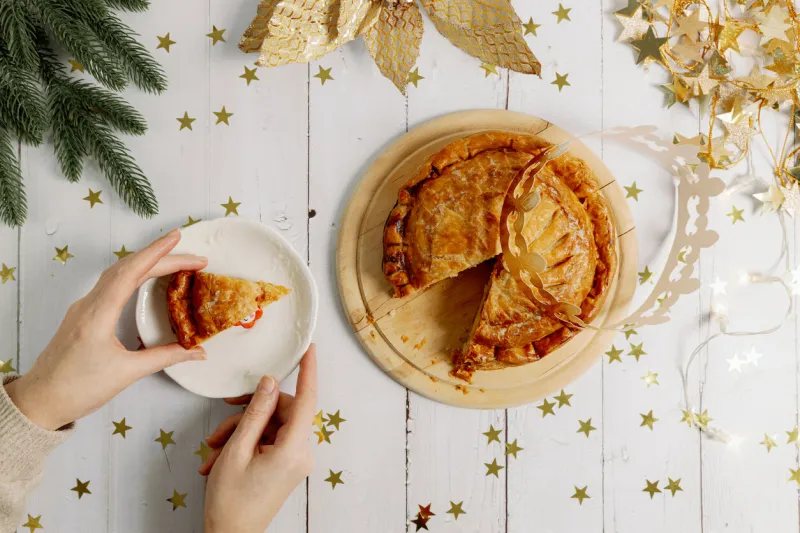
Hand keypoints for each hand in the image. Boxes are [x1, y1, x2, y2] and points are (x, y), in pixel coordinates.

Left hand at [5, 229, 207, 429]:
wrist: (40, 402)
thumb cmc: (77, 389)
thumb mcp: (127, 373)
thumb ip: (165, 358)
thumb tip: (196, 351)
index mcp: (97, 315)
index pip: (130, 273)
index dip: (156, 253)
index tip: (177, 238)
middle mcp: (88, 305)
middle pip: (126, 268)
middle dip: (160, 256)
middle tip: (192, 257)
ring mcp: (83, 308)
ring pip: (117, 274)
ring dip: (146, 263)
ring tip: (174, 260)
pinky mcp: (82, 315)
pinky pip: (110, 284)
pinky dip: (133, 274)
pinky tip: (146, 277)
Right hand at [203, 345, 316, 532]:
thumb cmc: (231, 502)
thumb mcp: (237, 450)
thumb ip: (255, 413)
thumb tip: (269, 383)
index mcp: (294, 449)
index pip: (306, 400)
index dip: (308, 372)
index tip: (309, 349)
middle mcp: (301, 454)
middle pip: (281, 411)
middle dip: (249, 412)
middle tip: (222, 419)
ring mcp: (295, 460)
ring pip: (270, 425)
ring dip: (240, 431)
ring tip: (214, 448)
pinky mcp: (286, 464)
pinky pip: (268, 439)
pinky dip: (245, 442)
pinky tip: (220, 457)